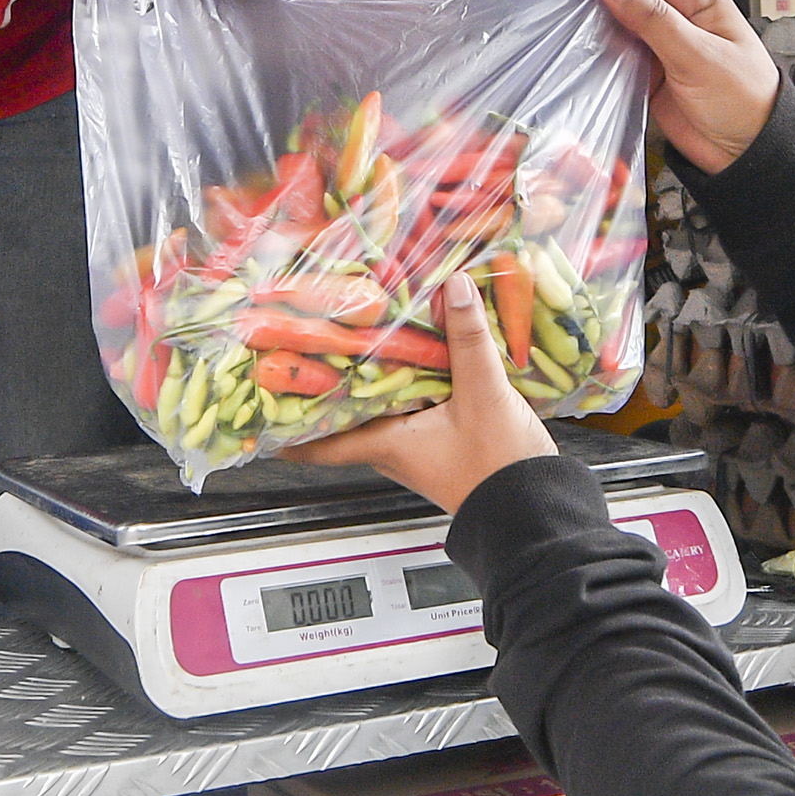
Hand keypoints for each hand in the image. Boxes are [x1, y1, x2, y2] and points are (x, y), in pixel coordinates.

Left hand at [285, 275, 554, 513]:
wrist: (536, 509)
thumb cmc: (499, 468)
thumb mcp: (484, 395)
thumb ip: (467, 340)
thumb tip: (451, 287)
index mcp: (387, 444)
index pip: (321, 442)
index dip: (286, 430)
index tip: (258, 414)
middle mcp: (395, 451)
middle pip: (346, 420)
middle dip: (328, 391)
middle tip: (309, 356)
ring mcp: (418, 452)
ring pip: (379, 415)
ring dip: (368, 388)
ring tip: (360, 348)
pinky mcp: (444, 448)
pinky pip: (411, 414)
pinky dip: (405, 390)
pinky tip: (420, 365)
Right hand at [593, 0, 781, 174]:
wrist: (745, 152)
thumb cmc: (746, 98)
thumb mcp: (700, 54)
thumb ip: (655, 20)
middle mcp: (678, 18)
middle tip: (583, 2)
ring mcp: (660, 46)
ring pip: (620, 23)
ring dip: (601, 25)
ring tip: (583, 28)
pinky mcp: (647, 74)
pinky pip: (617, 57)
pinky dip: (602, 55)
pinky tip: (591, 54)